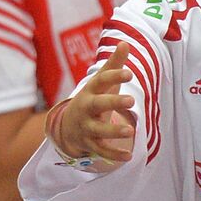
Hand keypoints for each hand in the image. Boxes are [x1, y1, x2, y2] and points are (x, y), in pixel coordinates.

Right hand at [56, 43, 136, 164]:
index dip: (114, 76)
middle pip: (98, 105)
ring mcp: (87, 127)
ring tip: (130, 131)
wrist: (68, 125)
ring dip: (114, 131)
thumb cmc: (93, 98)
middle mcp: (87, 109)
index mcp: (91, 91)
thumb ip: (114, 65)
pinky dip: (114, 154)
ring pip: (99, 130)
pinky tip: (128, 156)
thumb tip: (124, 43)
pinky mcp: (90, 143)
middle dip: (113, 103)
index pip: (101, 81)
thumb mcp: (101, 82)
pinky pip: (101, 150)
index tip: (128, 72)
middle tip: (131, 101)